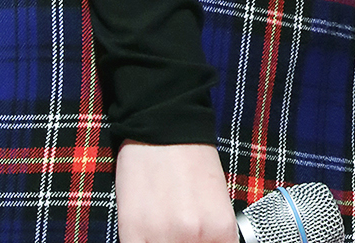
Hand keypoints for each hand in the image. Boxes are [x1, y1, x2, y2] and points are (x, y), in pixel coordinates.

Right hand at [115, 142, 236, 242]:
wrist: (163, 123)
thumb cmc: (193, 157)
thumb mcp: (218, 199)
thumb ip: (212, 233)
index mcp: (221, 228)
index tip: (198, 239)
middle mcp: (194, 237)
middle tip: (179, 231)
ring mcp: (162, 237)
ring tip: (163, 226)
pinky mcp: (133, 232)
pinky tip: (147, 232)